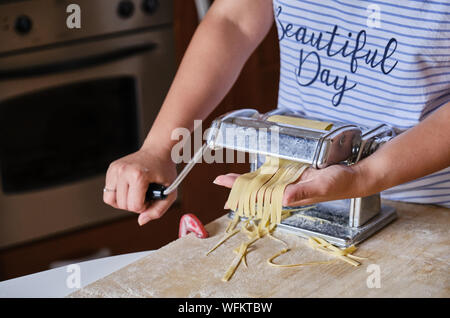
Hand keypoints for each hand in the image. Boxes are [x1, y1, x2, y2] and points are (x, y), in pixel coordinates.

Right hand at [103, 147, 176, 225]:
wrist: (158, 151)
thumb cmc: (165, 171)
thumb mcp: (170, 192)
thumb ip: (158, 210)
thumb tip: (141, 221)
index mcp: (138, 175)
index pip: (134, 206)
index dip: (144, 207)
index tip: (151, 198)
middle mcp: (124, 171)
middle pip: (123, 205)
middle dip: (135, 204)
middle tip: (145, 194)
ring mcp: (115, 169)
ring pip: (111, 200)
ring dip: (124, 201)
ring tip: (136, 193)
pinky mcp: (111, 169)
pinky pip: (108, 192)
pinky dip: (118, 194)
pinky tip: (129, 188)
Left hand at [213, 164, 363, 206]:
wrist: (352, 177)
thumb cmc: (339, 184)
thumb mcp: (320, 187)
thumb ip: (302, 193)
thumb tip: (281, 198)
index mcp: (288, 195)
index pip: (258, 194)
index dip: (241, 191)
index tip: (224, 187)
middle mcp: (286, 189)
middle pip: (257, 187)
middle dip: (238, 185)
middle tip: (219, 180)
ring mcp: (290, 181)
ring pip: (263, 180)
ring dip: (248, 178)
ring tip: (231, 177)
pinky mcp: (296, 173)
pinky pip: (275, 172)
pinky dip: (263, 171)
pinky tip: (256, 169)